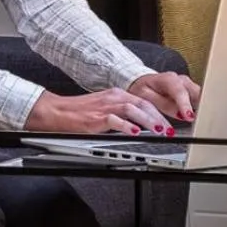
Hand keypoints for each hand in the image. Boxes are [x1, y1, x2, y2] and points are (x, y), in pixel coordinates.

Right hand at [24, 88, 172, 135]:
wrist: (57, 111)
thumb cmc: (79, 112)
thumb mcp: (104, 107)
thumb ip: (121, 112)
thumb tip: (140, 124)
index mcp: (116, 94)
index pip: (143, 101)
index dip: (158, 112)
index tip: (168, 123)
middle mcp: (113, 97)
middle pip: (142, 104)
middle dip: (158, 118)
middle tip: (169, 129)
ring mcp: (105, 107)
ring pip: (133, 110)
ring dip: (148, 121)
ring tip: (159, 131)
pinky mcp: (96, 118)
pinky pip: (115, 120)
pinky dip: (127, 127)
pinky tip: (136, 133)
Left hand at [127, 72, 201, 123]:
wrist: (143, 82)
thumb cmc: (143, 88)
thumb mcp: (146, 96)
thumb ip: (163, 104)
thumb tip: (180, 114)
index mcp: (168, 79)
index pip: (180, 92)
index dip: (185, 105)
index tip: (189, 117)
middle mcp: (181, 80)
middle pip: (196, 93)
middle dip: (199, 107)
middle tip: (198, 121)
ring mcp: (188, 85)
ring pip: (200, 96)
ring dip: (201, 108)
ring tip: (199, 121)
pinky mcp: (191, 91)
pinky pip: (199, 99)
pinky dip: (200, 108)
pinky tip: (198, 117)